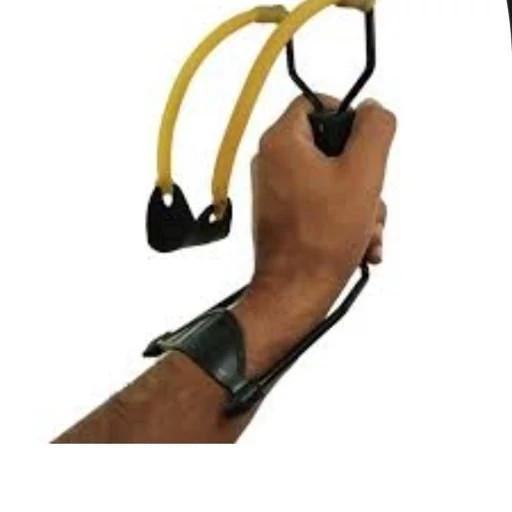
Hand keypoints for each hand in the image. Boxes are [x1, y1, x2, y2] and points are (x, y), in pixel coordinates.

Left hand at [233, 96, 396, 374]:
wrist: (295, 292)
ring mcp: (275, 191)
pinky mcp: (283, 215)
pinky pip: (321, 204)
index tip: (368, 145)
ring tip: (368, 233)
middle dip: (363, 176)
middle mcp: (271, 163)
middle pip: (330, 147)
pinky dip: (345, 220)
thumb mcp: (364, 173)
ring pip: (332, 180)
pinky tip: (361, 246)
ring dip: (361, 205)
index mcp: (281, 142)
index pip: (316, 103)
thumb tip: (373, 109)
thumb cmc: (324, 237)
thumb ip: (375, 129)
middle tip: (372, 201)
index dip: (349, 117)